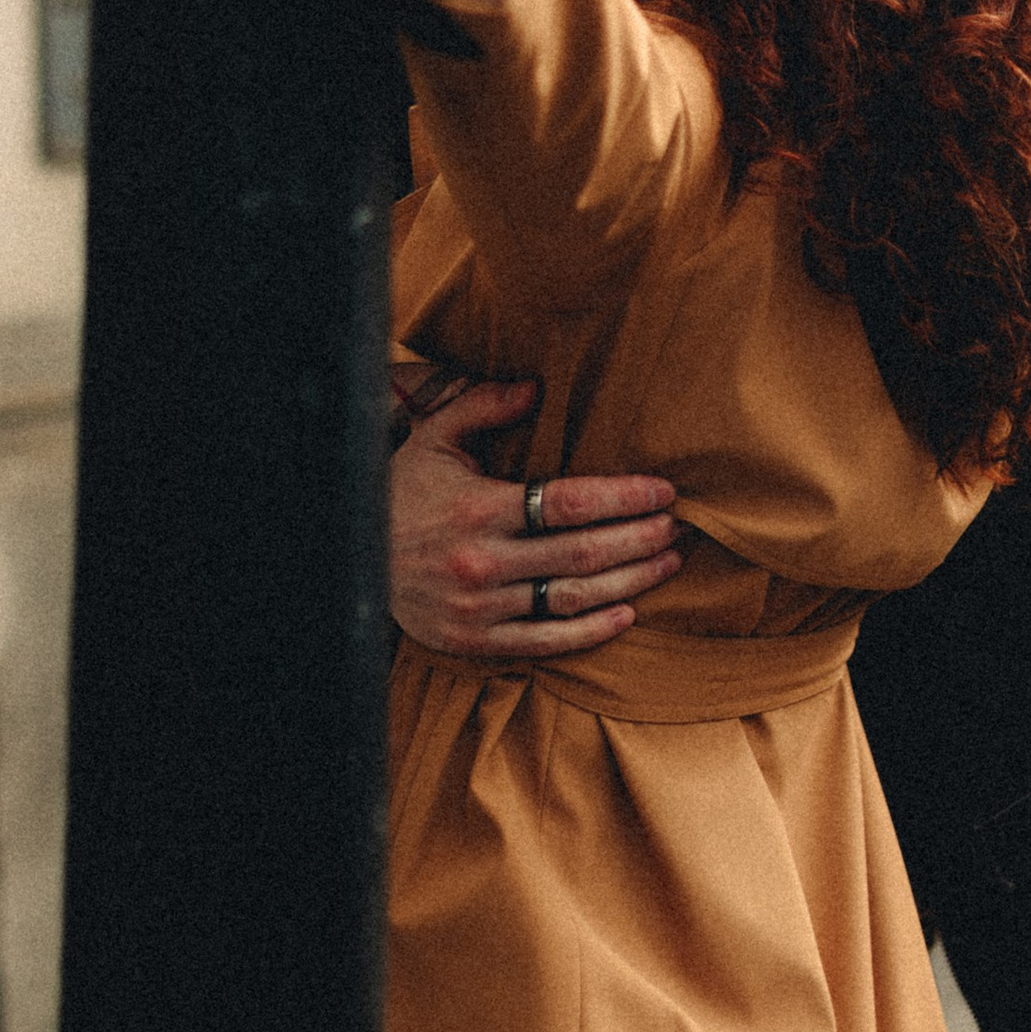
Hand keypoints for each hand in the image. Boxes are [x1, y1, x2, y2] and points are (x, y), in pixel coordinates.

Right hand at [391, 377, 682, 659]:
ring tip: (668, 561)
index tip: (663, 490)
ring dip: (630, 580)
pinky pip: (547, 641)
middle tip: (679, 524)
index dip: (623, 498)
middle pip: (582, 553)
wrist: (351, 560)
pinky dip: (591, 630)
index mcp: (476, 509)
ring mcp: (480, 609)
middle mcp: (481, 563)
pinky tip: (627, 611)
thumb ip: (482, 407)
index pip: (567, 502)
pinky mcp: (476, 642)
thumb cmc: (401, 492)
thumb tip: (536, 388)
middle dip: (639, 537)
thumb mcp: (433, 440)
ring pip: (573, 598)